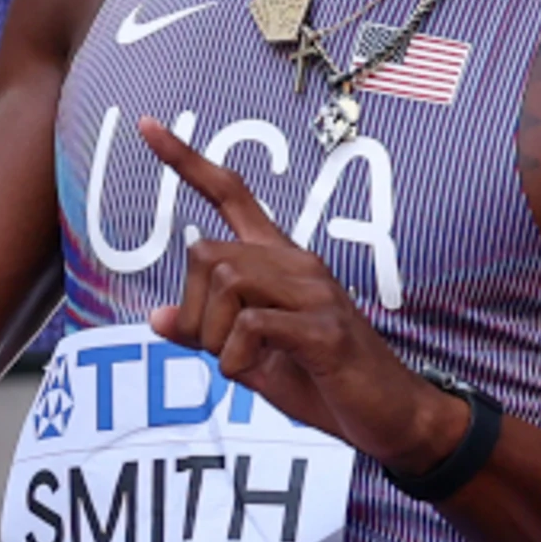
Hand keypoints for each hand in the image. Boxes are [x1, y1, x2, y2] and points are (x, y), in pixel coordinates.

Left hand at [141, 124, 466, 473]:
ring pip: (225, 283)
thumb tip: (156, 317)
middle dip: (191, 310)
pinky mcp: (324, 329)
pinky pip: (251, 326)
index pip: (231, 194)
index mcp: (281, 262)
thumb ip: (209, 334)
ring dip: (213, 338)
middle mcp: (299, 264)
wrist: (392, 415)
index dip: (187, 161)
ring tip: (244, 364)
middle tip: (217, 351)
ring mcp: (315, 293)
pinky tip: (257, 371)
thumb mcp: (253, 358)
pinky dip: (236, 358)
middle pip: (206, 252)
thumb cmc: (325, 381)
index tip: (148, 126)